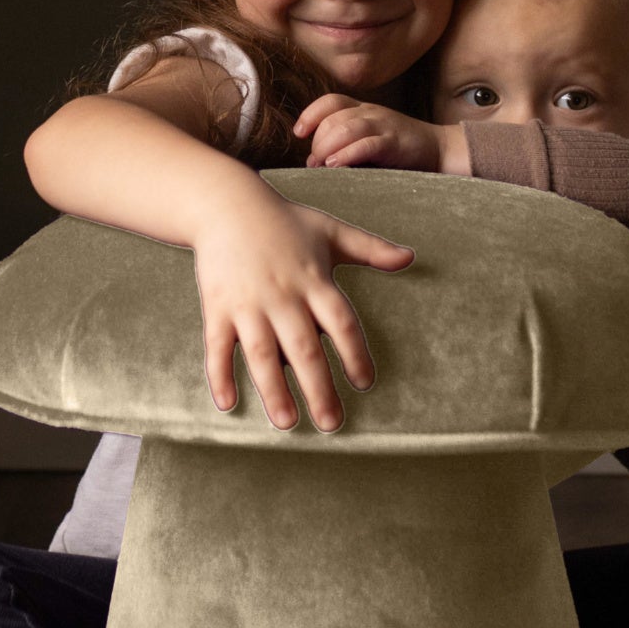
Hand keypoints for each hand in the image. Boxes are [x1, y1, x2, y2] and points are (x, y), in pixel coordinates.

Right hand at [191, 182, 413, 432]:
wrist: (226, 204)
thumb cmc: (285, 221)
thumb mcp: (331, 231)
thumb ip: (371, 249)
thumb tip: (411, 258)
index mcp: (314, 280)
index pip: (342, 323)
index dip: (355, 354)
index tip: (365, 383)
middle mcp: (283, 295)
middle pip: (304, 348)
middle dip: (318, 388)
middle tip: (331, 423)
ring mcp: (248, 304)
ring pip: (262, 354)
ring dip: (274, 390)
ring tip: (287, 423)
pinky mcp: (217, 307)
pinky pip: (217, 347)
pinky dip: (219, 375)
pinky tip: (228, 404)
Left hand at [292, 91, 447, 171]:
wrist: (441, 150)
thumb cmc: (401, 150)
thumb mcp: (370, 139)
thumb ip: (346, 144)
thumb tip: (314, 161)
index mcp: (363, 110)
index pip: (330, 101)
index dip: (310, 114)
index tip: (298, 133)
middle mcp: (371, 113)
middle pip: (333, 117)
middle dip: (317, 140)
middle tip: (314, 162)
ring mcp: (384, 126)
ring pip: (346, 127)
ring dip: (327, 146)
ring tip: (321, 164)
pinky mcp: (396, 143)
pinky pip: (367, 144)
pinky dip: (348, 153)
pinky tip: (337, 165)